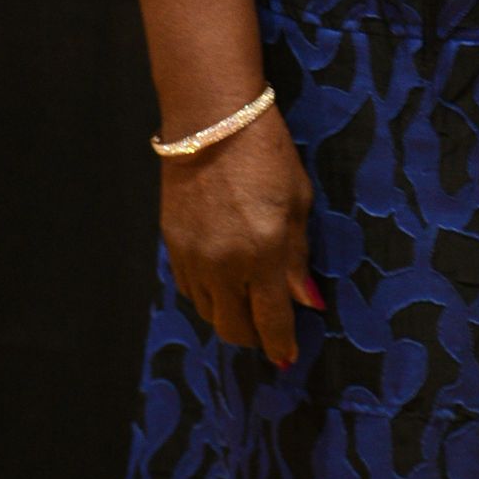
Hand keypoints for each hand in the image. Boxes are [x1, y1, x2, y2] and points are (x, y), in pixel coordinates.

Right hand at [159, 102, 319, 367]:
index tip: (288, 357)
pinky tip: (222, 281)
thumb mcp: (298, 200)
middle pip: (234, 328)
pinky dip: (208, 295)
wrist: (211, 121)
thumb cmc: (267, 153)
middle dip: (255, 337)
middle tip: (269, 331)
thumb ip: (298, 256)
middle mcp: (225, 265)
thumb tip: (307, 300)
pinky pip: (190, 290)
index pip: (272, 320)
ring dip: (230, 316)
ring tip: (246, 303)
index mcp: (264, 253)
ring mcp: (194, 259)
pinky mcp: (171, 248)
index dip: (281, 344)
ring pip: (209, 313)